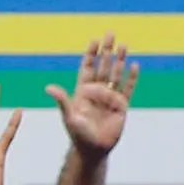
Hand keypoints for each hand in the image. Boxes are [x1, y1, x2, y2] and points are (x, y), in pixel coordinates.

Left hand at [48, 34, 138, 157]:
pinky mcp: (121, 106)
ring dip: (119, 60)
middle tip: (110, 34)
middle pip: (102, 66)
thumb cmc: (78, 135)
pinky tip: (134, 65)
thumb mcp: (69, 116)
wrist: (93, 150)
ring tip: (124, 45)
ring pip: (116, 74)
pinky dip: (131, 78)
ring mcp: (110, 98)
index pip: (87, 69)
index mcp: (82, 93)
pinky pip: (128, 89)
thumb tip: (48, 87)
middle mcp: (97, 92)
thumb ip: (62, 101)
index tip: (94, 40)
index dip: (90, 55)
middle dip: (106, 51)